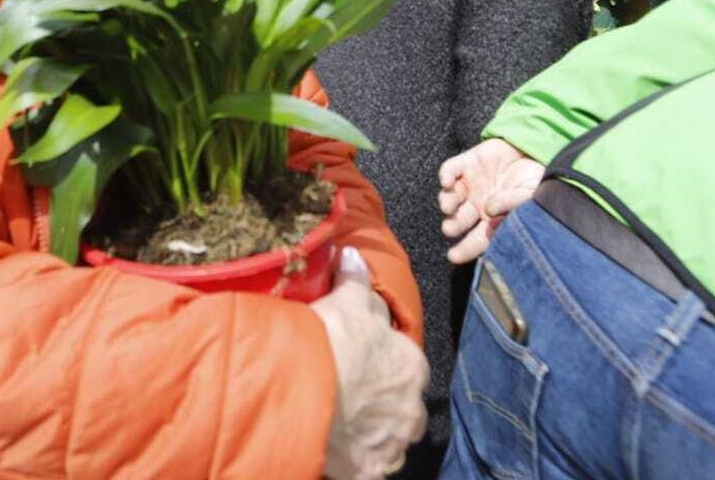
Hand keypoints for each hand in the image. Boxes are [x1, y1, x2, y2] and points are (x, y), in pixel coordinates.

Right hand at [311, 247, 428, 478]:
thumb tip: (355, 257)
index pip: (405, 366)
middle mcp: (411, 410)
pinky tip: (334, 447)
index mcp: (412, 366)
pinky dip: (355, 462)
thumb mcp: (346, 300)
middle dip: (381, 406)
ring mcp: (391, 445)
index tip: (359, 364)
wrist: (302, 387)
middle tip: (347, 395)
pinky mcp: (369, 471)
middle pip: (400, 409)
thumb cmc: (330, 341)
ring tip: (338, 422)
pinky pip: (367, 468)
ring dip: (370, 435)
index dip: (381, 364)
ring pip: (387, 441)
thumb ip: (356, 280)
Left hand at [438, 139, 544, 263]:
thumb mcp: (530, 195)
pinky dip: (446, 175)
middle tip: (450, 228)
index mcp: (493, 219)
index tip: (454, 257)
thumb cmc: (534, 180)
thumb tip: (490, 209)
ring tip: (449, 207)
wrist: (534, 150)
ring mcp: (470, 184)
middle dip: (453, 225)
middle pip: (458, 220)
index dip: (465, 249)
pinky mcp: (466, 163)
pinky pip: (449, 170)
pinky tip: (447, 182)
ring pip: (450, 197)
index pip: (477, 239)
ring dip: (447, 202)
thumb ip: (512, 203)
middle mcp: (477, 205)